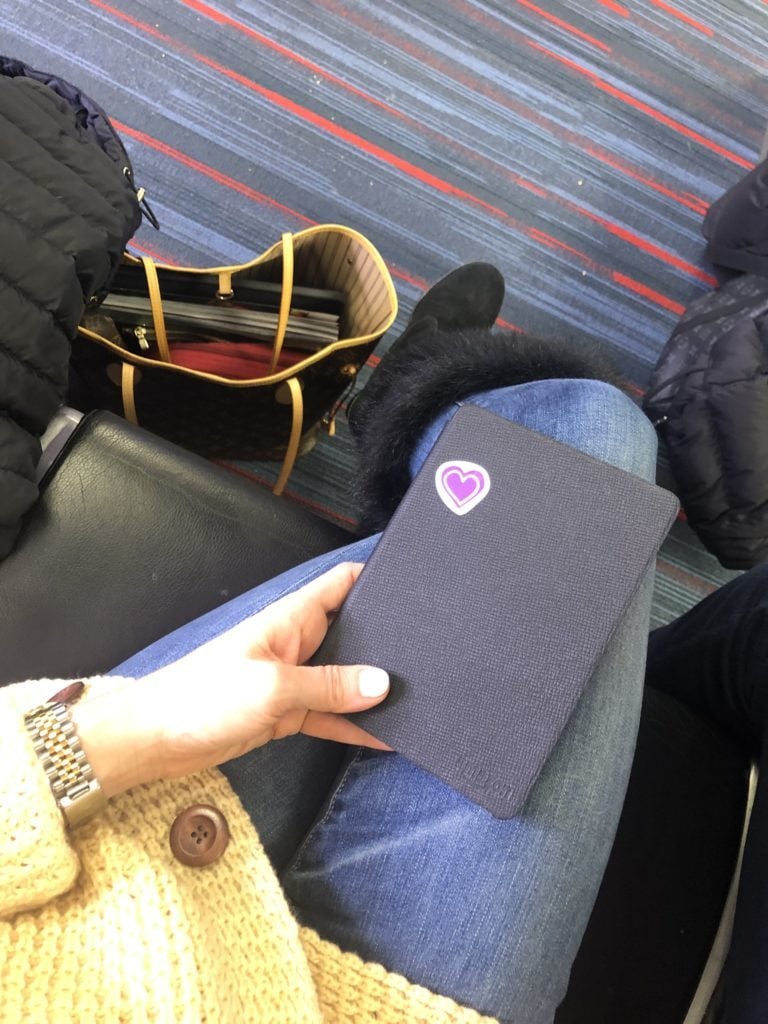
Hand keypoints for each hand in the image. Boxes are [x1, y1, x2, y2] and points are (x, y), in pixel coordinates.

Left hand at [73, 562, 389, 796]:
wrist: (159, 739)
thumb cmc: (203, 697)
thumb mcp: (274, 688)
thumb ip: (330, 686)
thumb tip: (382, 683)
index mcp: (291, 619)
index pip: (342, 584)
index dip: (376, 578)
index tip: (415, 585)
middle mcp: (297, 643)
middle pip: (352, 634)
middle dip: (386, 642)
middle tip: (429, 654)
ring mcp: (293, 678)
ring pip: (345, 679)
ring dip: (372, 690)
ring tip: (416, 698)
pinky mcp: (287, 711)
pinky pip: (331, 714)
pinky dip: (354, 724)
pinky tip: (383, 734)